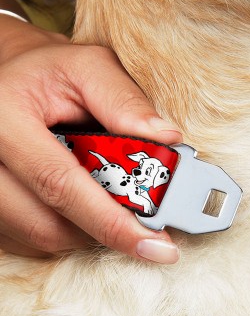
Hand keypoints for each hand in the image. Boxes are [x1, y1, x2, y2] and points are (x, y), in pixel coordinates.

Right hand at [0, 16, 181, 262]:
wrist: (6, 80)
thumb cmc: (49, 73)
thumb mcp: (88, 68)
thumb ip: (125, 101)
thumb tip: (167, 139)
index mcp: (3, 118)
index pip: (60, 184)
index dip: (112, 222)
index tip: (158, 247)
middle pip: (48, 225)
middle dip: (106, 231)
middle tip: (145, 226)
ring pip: (41, 238)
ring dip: (87, 231)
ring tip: (109, 203)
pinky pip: (30, 240)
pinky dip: (67, 230)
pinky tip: (81, 206)